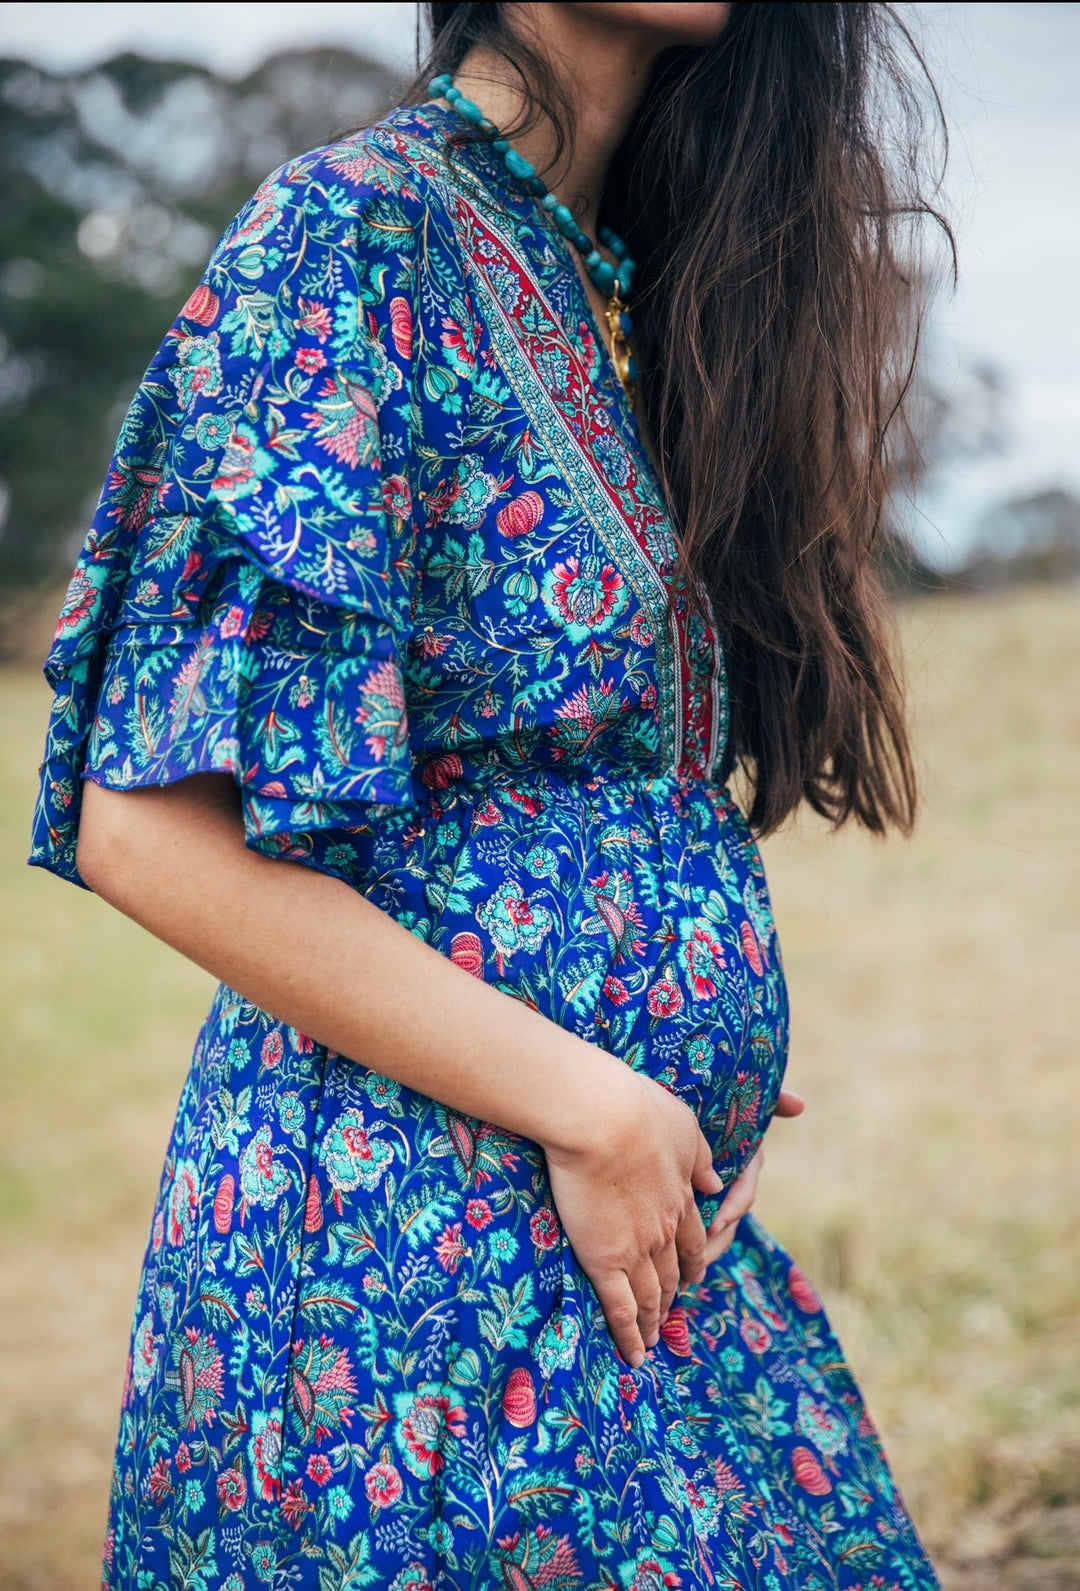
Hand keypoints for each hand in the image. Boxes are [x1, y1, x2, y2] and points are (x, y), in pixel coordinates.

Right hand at [543, 1069, 722, 1368]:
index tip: (693, 1274)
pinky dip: (628, 1334)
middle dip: (674, 1294)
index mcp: (683, 1196)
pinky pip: (620, 1308)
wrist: (603, 1118)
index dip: (693, 1259)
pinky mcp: (604, 1259)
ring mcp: (637, 1248)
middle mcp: (666, 1229)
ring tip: (652, 1341)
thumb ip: (700, 1157)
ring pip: (650, 1296)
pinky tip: (634, 1354)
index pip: (693, 1238)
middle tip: (671, 1314)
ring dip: (653, 1321)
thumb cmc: (638, 1108)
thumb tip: (716, 1183)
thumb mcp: (684, 1125)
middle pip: (674, 1271)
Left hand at [700, 1087, 804, 1265]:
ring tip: (684, 1271)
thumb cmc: (726, 1102)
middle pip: (729, 1222)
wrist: (701, 1103)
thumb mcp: (750, 1102)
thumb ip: (775, 1101)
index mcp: (747, 1163)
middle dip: (715, 1243)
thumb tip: (800, 1104)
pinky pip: (698, 1228)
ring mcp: (719, 1195)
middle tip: (696, 1260)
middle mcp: (735, 1183)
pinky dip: (689, 1243)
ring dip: (702, 1251)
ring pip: (715, 1232)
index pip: (744, 1193)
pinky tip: (673, 1262)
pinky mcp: (701, 1202)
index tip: (717, 1223)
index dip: (734, 1208)